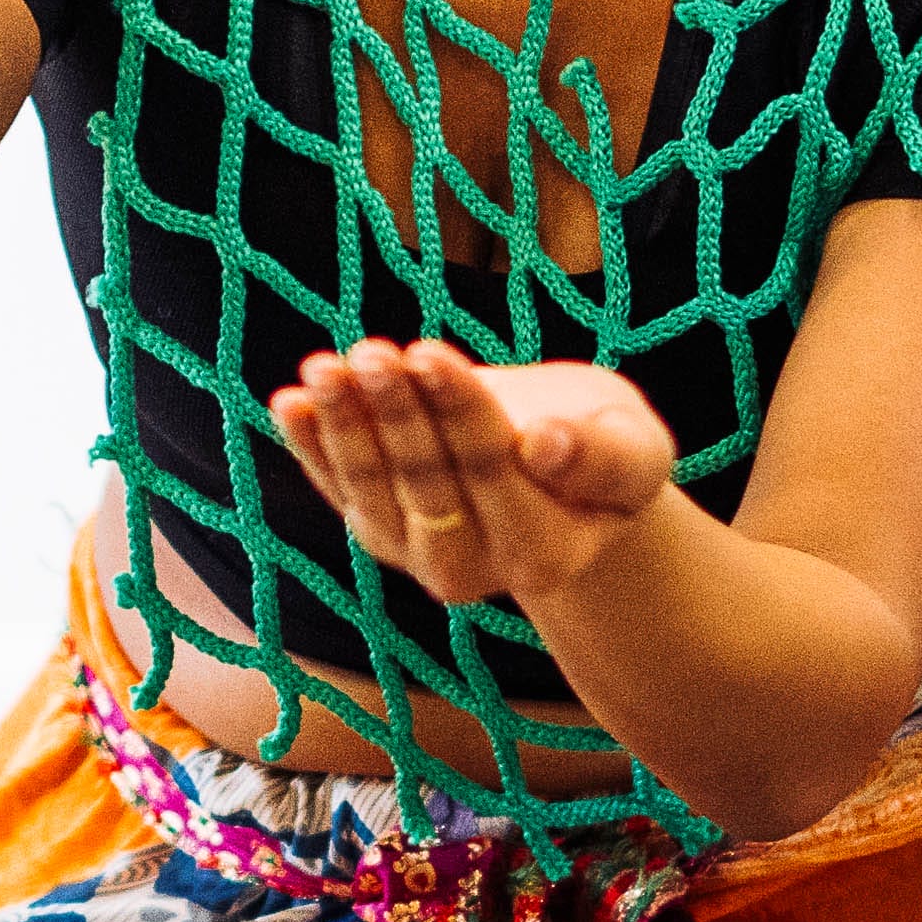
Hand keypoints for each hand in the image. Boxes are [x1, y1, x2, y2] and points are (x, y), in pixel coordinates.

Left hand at [267, 341, 676, 610]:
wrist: (562, 478)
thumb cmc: (605, 447)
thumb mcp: (632, 447)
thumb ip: (601, 457)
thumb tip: (543, 445)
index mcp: (544, 551)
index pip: (491, 468)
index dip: (457, 409)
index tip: (430, 353)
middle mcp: (473, 568)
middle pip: (426, 478)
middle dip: (396, 411)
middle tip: (375, 353)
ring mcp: (417, 554)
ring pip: (373, 487)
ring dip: (344, 424)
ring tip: (326, 368)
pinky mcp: (378, 530)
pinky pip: (338, 486)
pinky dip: (311, 444)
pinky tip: (289, 401)